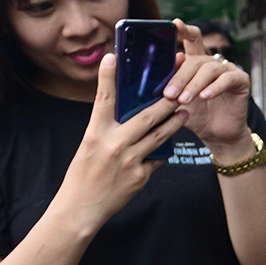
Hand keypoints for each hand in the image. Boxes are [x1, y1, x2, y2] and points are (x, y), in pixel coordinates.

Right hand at [59, 54, 187, 232]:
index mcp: (95, 134)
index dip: (108, 77)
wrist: (82, 208)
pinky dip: (163, 150)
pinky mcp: (141, 177)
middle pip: (146, 117)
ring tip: (183, 111)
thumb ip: (106, 128)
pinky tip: (169, 143)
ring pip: (160, 136)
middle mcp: (114, 145)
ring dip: (174, 122)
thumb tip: (124, 110)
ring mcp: (130, 161)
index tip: (112, 56)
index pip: (103, 100)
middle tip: (178, 88)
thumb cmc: (83, 173)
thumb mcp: (89, 145)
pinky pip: (158, 158)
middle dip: (166, 102)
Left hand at [165, 19, 251, 155]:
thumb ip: (169, 86)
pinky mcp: (241, 81)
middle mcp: (212, 63)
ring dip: (194, 84)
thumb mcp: (177, 101)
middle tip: (169, 94)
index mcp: (196, 63)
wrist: (217, 136)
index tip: (174, 24)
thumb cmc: (196, 117)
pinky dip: (215, 87)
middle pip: (195, 59)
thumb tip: (156, 73)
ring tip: (184, 100)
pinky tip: (205, 96)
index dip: (184, 30)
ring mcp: (228, 71)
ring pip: (209, 69)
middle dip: (180, 76)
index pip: (192, 40)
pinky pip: (227, 79)